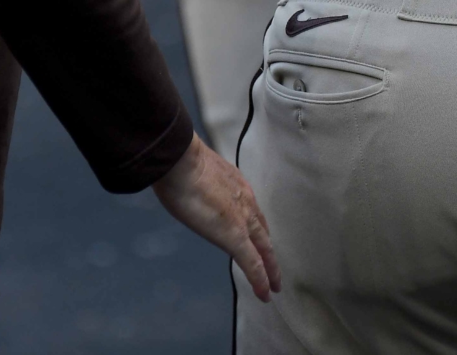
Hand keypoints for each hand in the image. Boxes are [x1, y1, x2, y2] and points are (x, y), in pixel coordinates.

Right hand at [152, 137, 279, 302]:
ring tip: (274, 284)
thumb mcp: (198, 174)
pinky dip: (260, 279)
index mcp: (237, 187)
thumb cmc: (181, 164)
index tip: (260, 240)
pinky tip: (265, 293)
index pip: (252, 212)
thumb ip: (203, 185)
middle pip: (263, 233)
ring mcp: (242, 220)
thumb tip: (192, 189)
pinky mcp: (235, 237)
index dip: (257, 229)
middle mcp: (246, 203)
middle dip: (269, 253)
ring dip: (270, 268)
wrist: (182, 162)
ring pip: (264, 249)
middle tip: (275, 270)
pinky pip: (252, 263)